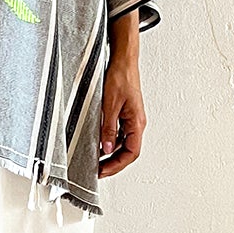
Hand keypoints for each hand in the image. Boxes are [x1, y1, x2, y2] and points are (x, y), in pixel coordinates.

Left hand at [97, 52, 145, 176]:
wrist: (123, 61)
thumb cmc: (120, 77)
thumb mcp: (110, 104)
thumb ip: (109, 128)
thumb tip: (107, 148)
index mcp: (137, 122)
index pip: (131, 153)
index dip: (117, 165)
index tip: (103, 171)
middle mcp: (137, 123)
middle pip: (128, 152)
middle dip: (114, 164)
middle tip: (98, 171)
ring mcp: (132, 119)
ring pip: (124, 144)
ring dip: (112, 154)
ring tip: (97, 161)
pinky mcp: (126, 114)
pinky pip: (120, 134)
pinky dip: (111, 142)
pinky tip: (100, 144)